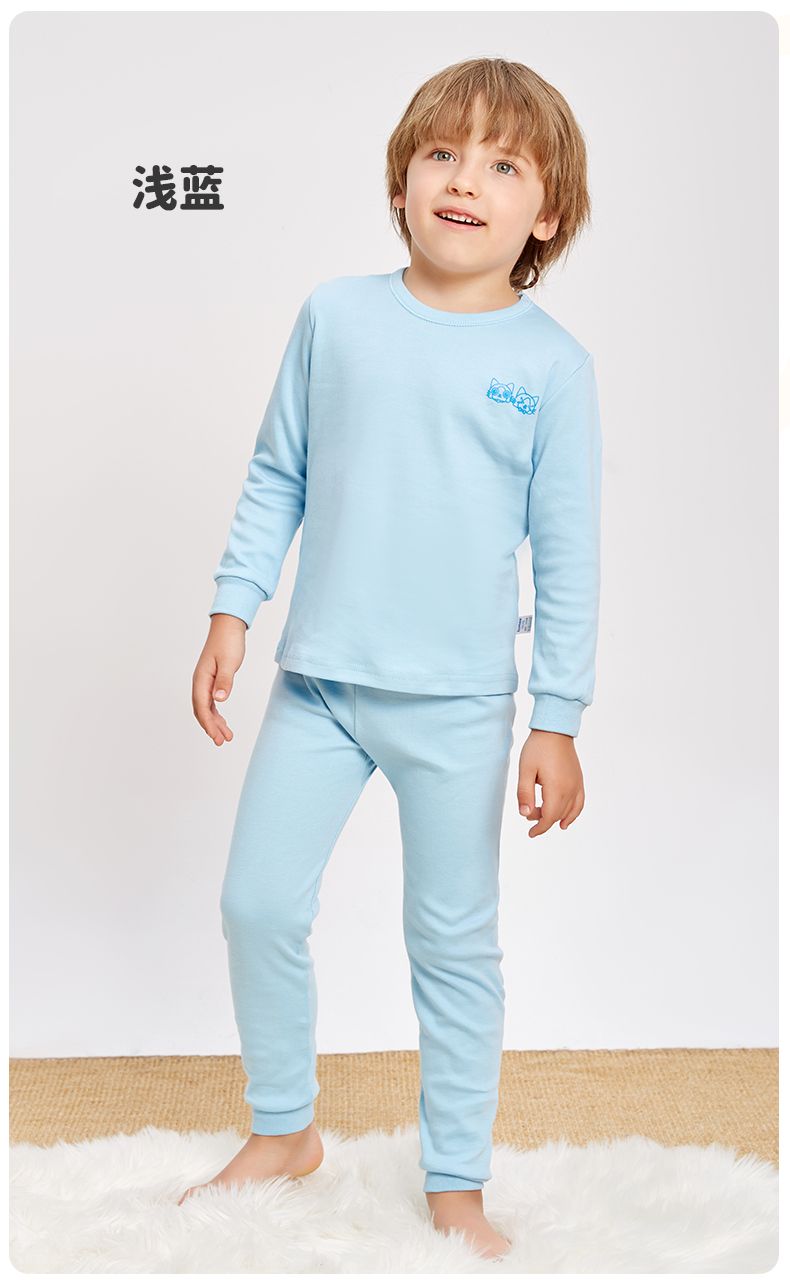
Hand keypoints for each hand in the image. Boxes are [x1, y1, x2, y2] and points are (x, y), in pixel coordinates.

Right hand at [192, 614, 246, 745]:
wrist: (228, 626)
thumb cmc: (228, 642)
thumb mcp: (230, 662)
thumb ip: (224, 681)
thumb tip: (219, 700)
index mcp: (201, 679)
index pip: (202, 707)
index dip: (209, 724)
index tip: (217, 737)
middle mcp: (200, 682)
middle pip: (202, 710)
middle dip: (210, 727)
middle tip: (221, 742)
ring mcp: (205, 681)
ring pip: (206, 708)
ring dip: (214, 723)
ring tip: (225, 737)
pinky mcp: (211, 679)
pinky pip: (210, 701)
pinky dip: (216, 713)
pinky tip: (223, 721)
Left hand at [516, 729, 584, 836]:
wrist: (555, 730)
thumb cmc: (538, 748)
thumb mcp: (525, 770)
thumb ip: (524, 794)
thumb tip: (525, 814)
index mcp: (556, 788)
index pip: (549, 817)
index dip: (539, 828)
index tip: (530, 833)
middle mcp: (570, 789)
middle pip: (558, 815)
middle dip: (543, 820)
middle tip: (528, 813)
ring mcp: (577, 785)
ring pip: (570, 811)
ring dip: (557, 818)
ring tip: (543, 820)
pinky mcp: (579, 780)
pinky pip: (579, 803)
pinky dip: (573, 814)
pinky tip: (566, 820)